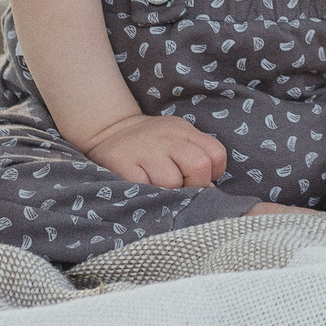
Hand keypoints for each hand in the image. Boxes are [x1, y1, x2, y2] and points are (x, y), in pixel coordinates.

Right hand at [81, 113, 227, 188]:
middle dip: (196, 185)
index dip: (214, 172)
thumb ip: (196, 157)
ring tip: (159, 187)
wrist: (109, 131)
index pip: (215, 153)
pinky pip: (145, 188)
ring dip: (170, 192)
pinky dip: (149, 194)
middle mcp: (166, 138)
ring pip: (172, 181)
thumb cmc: (151, 143)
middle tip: (182, 187)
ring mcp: (144, 151)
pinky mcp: (123, 165)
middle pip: (199, 166)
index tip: (200, 178)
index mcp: (183, 131)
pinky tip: (145, 189)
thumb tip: (210, 190)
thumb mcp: (177, 138)